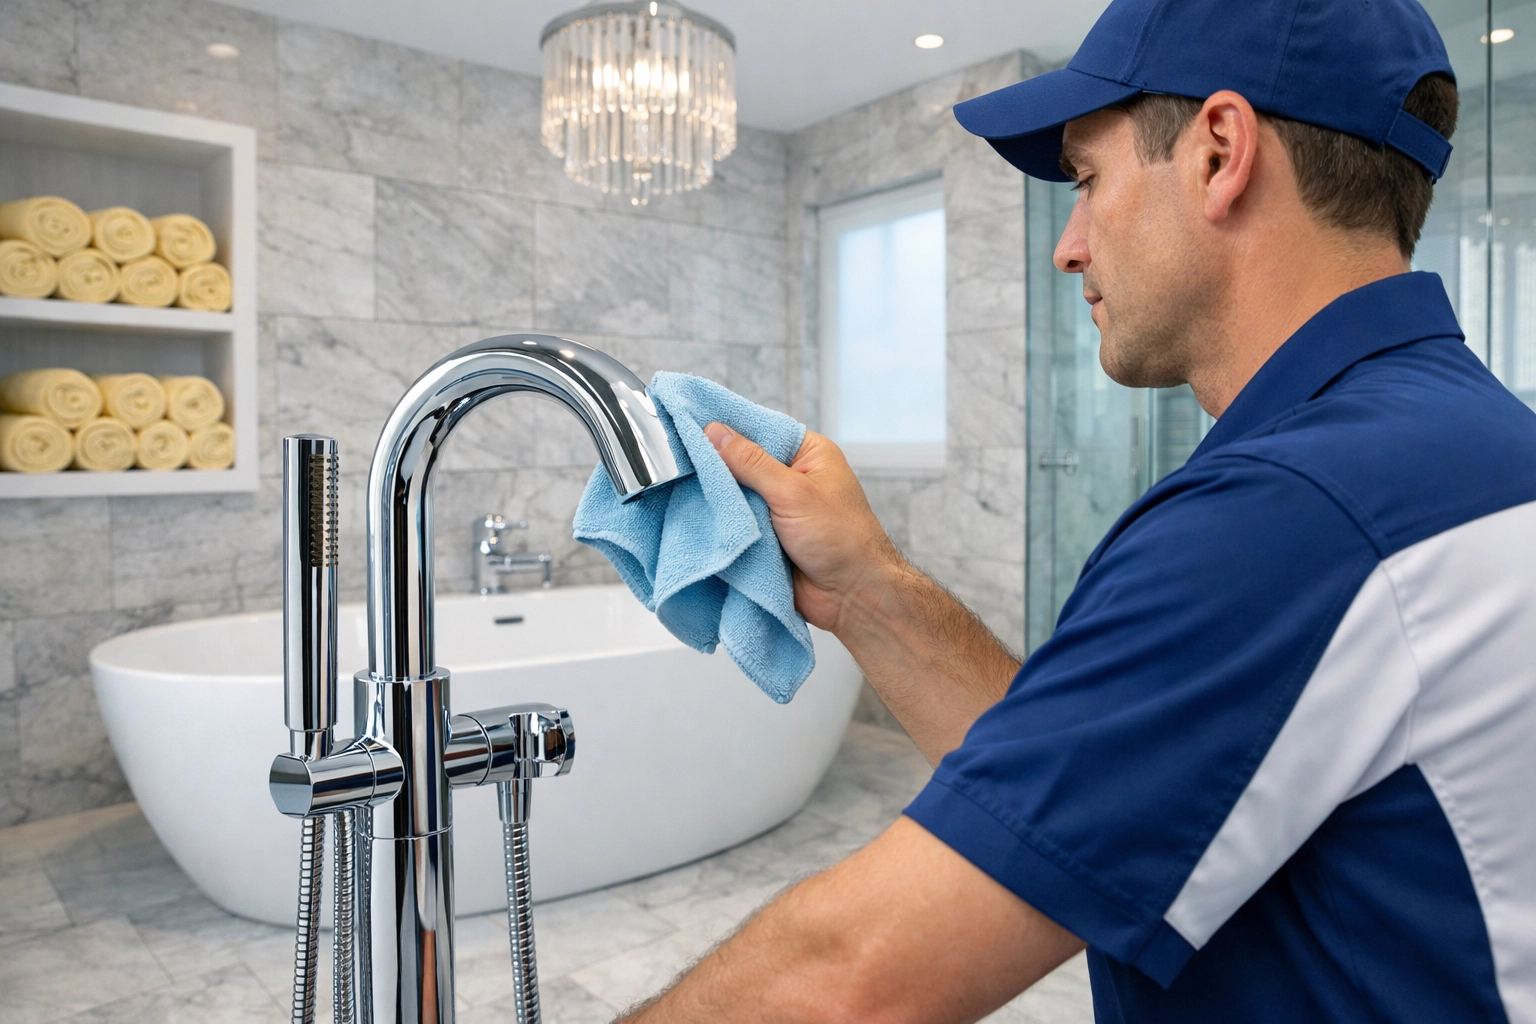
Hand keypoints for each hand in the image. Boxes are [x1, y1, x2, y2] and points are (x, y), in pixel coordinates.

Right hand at [707, 422, 1017, 763]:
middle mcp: (791, 479)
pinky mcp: (765, 539)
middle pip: (741, 464)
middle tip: (673, 460)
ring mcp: (776, 510)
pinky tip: (692, 518)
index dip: (725, 428)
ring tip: (675, 489)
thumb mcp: (793, 491)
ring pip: (734, 497)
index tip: (687, 422)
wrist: (853, 597)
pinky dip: (720, 527)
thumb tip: (715, 433)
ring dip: (716, 501)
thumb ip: (750, 462)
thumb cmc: (842, 539)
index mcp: (808, 455)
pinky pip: (735, 526)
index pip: (758, 430)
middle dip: (714, 467)